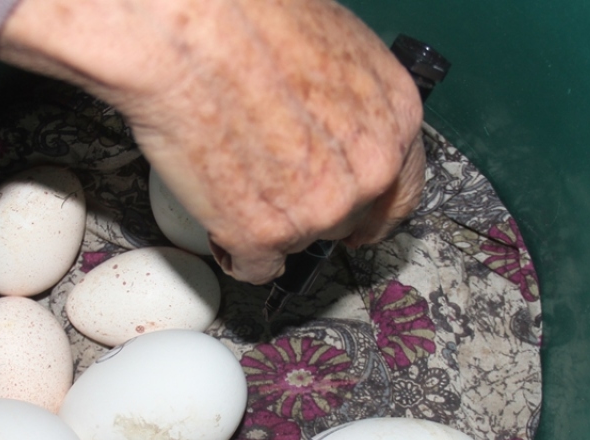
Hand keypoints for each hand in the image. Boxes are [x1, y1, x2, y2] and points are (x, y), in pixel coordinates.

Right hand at [0, 0, 424, 283]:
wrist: (188, 30)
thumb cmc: (249, 17)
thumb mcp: (332, 46)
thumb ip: (348, 100)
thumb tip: (331, 118)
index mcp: (395, 120)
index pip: (401, 190)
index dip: (372, 205)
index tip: (356, 217)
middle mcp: (367, 174)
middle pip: (351, 221)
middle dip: (316, 213)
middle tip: (277, 192)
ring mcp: (318, 212)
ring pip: (300, 242)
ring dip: (271, 225)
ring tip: (233, 176)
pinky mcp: (263, 238)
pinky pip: (255, 266)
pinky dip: (235, 249)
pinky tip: (217, 211)